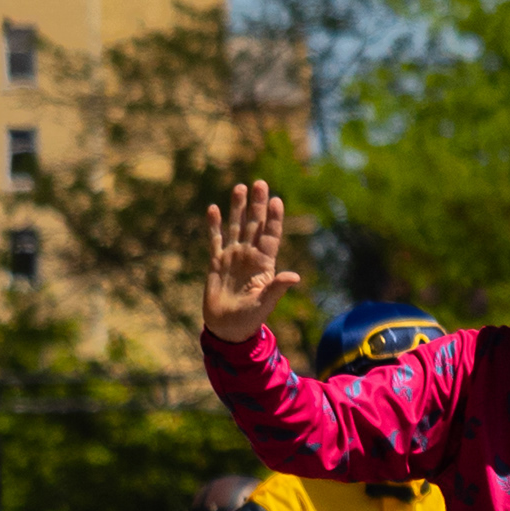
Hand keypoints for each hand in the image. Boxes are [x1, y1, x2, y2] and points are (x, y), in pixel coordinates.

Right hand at [201, 181, 301, 342]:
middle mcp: (249, 256)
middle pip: (254, 225)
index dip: (274, 219)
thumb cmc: (249, 319)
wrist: (227, 328)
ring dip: (237, 208)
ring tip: (240, 187)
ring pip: (236, 227)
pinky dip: (214, 225)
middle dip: (257, 205)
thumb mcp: (265, 303)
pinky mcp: (216, 262)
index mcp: (264, 265)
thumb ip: (277, 288)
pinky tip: (214, 209)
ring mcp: (233, 257)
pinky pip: (215, 239)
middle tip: (260, 183)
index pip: (270, 237)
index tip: (277, 200)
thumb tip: (295, 277)